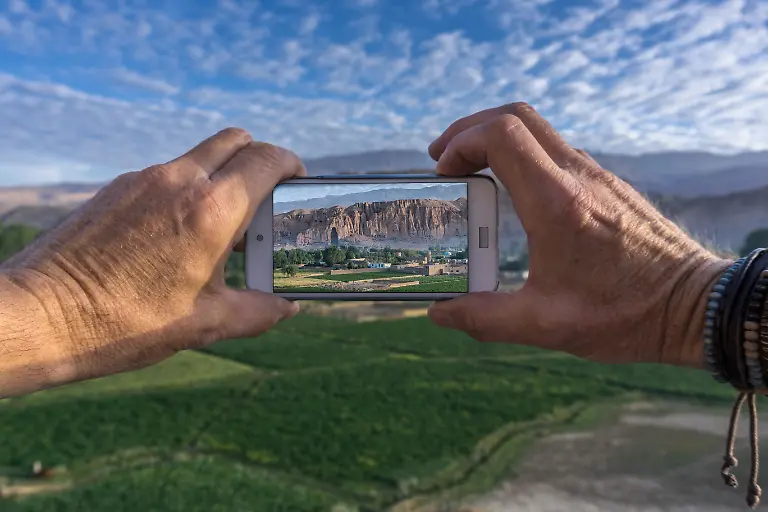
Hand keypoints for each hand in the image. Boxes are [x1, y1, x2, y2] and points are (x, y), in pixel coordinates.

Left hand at [0, 128, 303, 394]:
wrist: (42, 315)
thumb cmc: (125, 322)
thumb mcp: (204, 324)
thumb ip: (256, 312)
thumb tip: (286, 308)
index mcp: (212, 211)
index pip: (266, 160)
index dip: (291, 164)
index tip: (298, 179)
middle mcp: (180, 182)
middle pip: (235, 140)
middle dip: (258, 159)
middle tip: (264, 196)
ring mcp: (144, 180)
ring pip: (199, 156)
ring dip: (221, 176)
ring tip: (220, 226)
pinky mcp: (117, 188)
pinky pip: (167, 174)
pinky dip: (187, 189)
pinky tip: (178, 233)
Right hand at [426, 103, 730, 367]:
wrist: (694, 305)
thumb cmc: (626, 315)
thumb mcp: (545, 324)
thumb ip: (485, 318)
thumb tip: (440, 313)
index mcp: (557, 204)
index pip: (501, 135)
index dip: (462, 143)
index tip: (443, 172)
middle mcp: (578, 177)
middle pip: (515, 116)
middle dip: (470, 129)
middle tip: (444, 158)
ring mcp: (597, 175)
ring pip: (537, 128)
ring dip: (497, 138)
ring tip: (471, 171)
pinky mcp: (608, 183)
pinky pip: (556, 149)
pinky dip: (522, 154)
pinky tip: (513, 191)